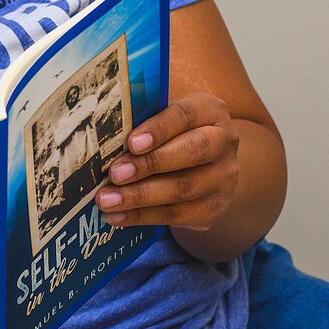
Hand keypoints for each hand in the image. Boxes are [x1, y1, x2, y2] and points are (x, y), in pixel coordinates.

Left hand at [96, 92, 240, 231]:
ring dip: (140, 196)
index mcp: (210, 111)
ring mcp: (223, 178)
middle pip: (192, 152)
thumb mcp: (163, 117)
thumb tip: (103, 131)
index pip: (185, 116)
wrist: (206, 165)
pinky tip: (116, 217)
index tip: (132, 142)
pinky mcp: (214, 208)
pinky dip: (142, 217)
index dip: (159, 129)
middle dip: (150, 164)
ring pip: (183, 188)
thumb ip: (142, 120)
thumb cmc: (172, 133)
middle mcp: (224, 142)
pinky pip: (177, 215)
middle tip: (115, 174)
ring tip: (107, 200)